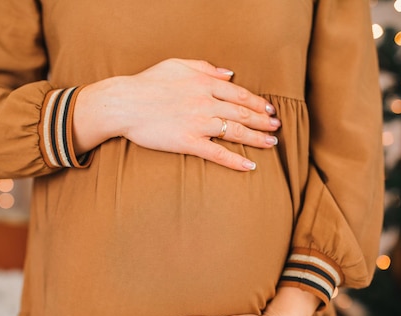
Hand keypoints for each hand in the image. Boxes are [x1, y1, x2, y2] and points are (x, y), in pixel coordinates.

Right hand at [73, 58, 280, 170]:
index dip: (257, 102)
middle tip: (276, 128)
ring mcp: (198, 123)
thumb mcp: (177, 64)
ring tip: (271, 143)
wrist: (124, 103)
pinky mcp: (188, 142)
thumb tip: (229, 73)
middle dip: (263, 121)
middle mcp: (205, 102)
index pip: (239, 94)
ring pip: (235, 131)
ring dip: (257, 138)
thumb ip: (205, 67)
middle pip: (242, 112)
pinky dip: (235, 160)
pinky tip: (250, 166)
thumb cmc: (147, 83)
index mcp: (204, 83)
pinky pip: (217, 153)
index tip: (269, 109)